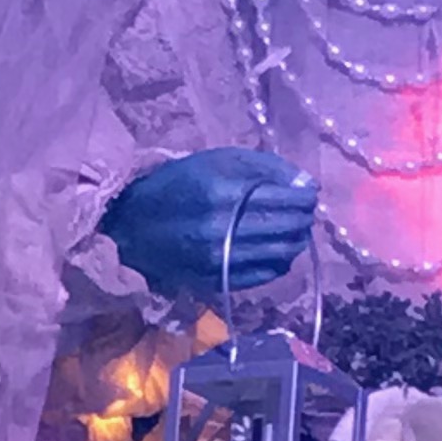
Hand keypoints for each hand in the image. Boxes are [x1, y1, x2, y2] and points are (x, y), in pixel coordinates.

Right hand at [100, 147, 318, 304]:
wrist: (132, 225)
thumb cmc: (180, 183)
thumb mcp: (218, 159)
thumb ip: (265, 167)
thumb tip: (304, 184)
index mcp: (223, 193)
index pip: (286, 199)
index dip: (305, 196)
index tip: (308, 192)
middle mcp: (223, 230)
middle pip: (287, 228)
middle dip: (303, 218)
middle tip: (303, 211)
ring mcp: (219, 260)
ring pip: (281, 254)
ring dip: (295, 241)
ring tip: (292, 230)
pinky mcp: (216, 281)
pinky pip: (264, 276)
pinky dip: (278, 262)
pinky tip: (275, 250)